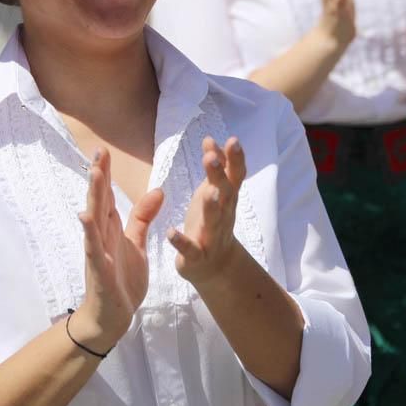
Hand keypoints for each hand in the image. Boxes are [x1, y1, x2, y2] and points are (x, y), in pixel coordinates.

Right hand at [74, 148, 164, 351]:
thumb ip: (143, 217)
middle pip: (99, 201)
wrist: (113, 316)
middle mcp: (101, 236)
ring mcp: (98, 252)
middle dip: (99, 177)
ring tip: (95, 174)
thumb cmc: (122, 279)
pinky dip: (89, 232)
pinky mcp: (99, 270)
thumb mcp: (137, 243)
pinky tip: (85, 217)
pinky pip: (94, 248)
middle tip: (98, 152)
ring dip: (94, 197)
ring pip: (94, 220)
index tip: (104, 150)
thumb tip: (158, 189)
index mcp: (110, 228)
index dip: (106, 174)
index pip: (107, 196)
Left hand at [168, 136, 245, 285]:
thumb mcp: (215, 192)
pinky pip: (190, 250)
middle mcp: (224, 216)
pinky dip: (181, 242)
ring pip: (214, 221)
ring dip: (211, 207)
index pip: (235, 176)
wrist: (216, 266)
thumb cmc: (213, 220)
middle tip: (211, 158)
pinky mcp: (197, 256)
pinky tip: (170, 232)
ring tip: (208, 192)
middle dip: (219, 176)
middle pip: (225, 194)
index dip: (235, 159)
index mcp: (228, 199)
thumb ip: (215, 167)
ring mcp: (212, 237)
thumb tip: (210, 139)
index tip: (233, 140)